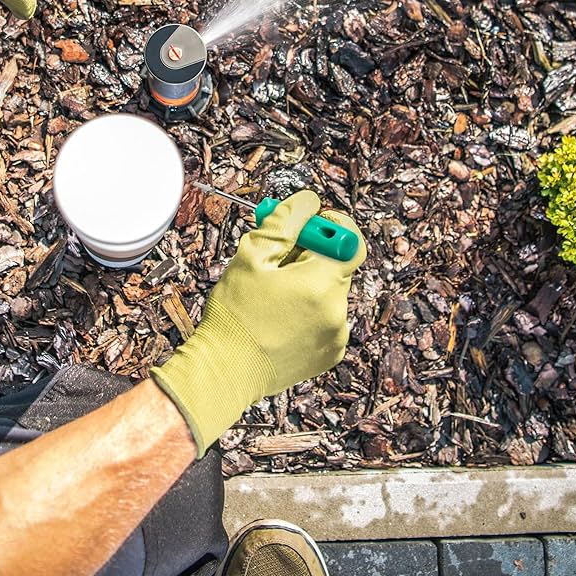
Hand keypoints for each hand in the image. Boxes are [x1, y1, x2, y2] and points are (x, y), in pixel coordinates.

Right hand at [151, 191, 365, 454]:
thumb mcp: (251, 256)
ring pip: (329, 292)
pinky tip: (279, 316)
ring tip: (272, 293)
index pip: (352, 241)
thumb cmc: (234, 316)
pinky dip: (308, 310)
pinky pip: (326, 318)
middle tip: (275, 258)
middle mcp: (338, 311)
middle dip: (310, 255)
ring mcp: (337, 336)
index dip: (332, 227)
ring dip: (307, 283)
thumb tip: (308, 201)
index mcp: (321, 284)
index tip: (308, 226)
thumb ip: (284, 222)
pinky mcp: (330, 354)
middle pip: (336, 266)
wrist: (224, 374)